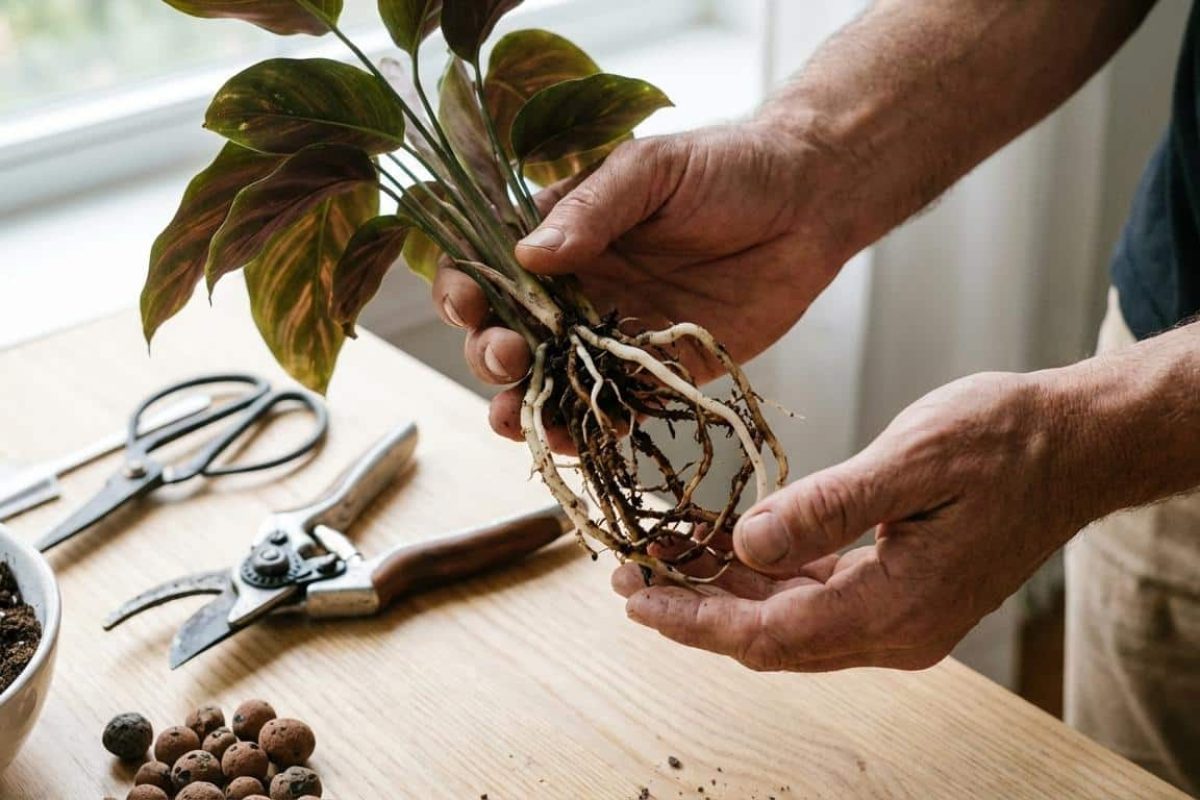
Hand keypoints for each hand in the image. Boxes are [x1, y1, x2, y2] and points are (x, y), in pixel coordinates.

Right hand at [431, 123, 847, 440]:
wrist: (809, 205)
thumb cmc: (727, 167)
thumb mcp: (652, 169)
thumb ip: (592, 208)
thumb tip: (527, 254)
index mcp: (561, 234)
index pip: (489, 267)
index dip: (464, 290)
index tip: (467, 305)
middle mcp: (575, 289)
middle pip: (506, 333)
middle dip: (491, 354)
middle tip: (508, 357)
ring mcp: (612, 334)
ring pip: (550, 382)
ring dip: (524, 406)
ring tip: (517, 420)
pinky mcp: (657, 371)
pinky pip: (611, 407)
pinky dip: (587, 430)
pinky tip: (578, 439)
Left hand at [612, 371, 1094, 670]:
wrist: (1075, 443)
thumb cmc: (1005, 441)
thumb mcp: (911, 460)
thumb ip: (826, 508)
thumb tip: (748, 543)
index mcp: (898, 608)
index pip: (768, 636)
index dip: (694, 620)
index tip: (635, 599)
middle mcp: (898, 629)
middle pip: (771, 639)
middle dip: (696, 610)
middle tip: (631, 576)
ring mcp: (903, 616)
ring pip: (790, 621)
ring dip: (728, 593)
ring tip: (667, 556)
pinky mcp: (904, 592)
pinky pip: (817, 597)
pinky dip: (768, 576)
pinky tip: (731, 544)